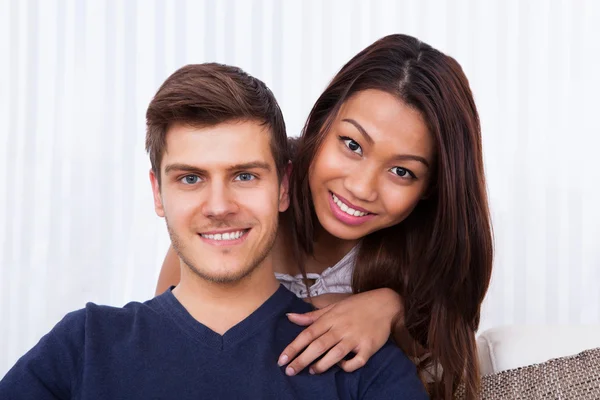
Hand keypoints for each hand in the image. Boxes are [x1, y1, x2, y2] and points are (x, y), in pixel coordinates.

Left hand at [278, 288, 402, 375]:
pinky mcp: (369, 347)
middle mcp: (341, 328)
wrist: (385, 303)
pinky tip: (340, 366)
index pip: (307, 334)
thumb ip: (311, 316)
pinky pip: (357, 361)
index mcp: (331, 318)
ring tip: (312, 371)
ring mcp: (355, 337)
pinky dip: (347, 366)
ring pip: (335, 354)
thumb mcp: (333, 307)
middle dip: (301, 360)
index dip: (293, 347)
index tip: (281, 360)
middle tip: (289, 371)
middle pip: (318, 346)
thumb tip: (289, 317)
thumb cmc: (356, 306)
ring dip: (322, 365)